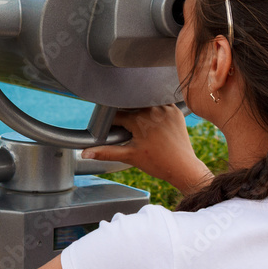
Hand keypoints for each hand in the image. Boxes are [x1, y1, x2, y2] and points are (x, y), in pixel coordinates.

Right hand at [81, 104, 210, 194]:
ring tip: (140, 124)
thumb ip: (105, 152)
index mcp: (139, 119)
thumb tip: (84, 153)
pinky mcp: (175, 109)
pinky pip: (160, 101)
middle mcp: (152, 109)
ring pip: (144, 101)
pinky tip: (153, 118)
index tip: (110, 129)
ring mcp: (165, 108)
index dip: (110, 122)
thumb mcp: (129, 156)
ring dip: (139, 108)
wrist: (183, 167)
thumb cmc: (157, 163)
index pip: (116, 114)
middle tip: (127, 129)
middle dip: (125, 114)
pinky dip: (154, 107)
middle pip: (130, 106)